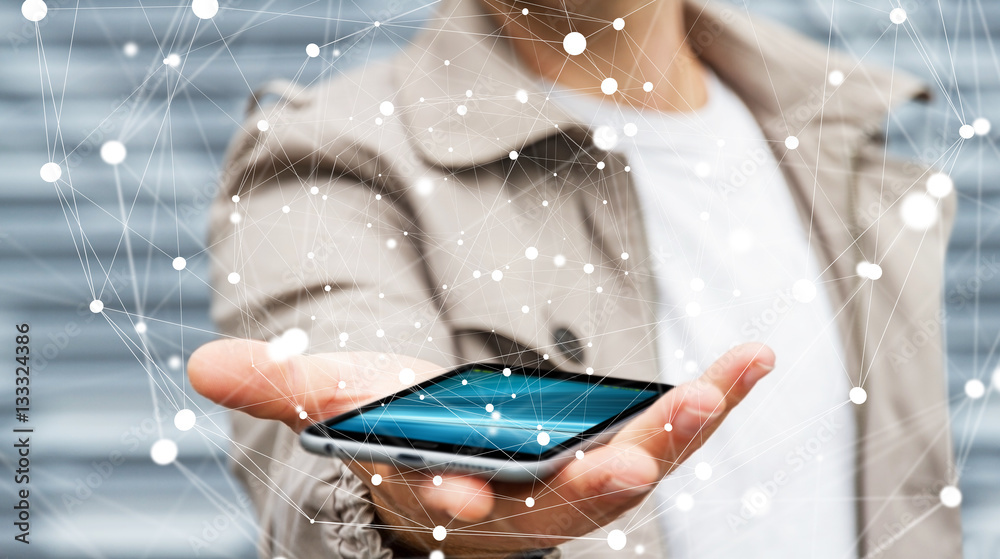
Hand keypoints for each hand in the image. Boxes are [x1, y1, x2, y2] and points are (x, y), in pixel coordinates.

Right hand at [188, 339, 773, 554]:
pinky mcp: (622, 446)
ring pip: (634, 470)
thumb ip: (276, 388)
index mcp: (444, 493)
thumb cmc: (396, 433)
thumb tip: (197, 366)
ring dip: (679, 433)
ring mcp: (579, 480)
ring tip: (722, 385)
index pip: (445, 509)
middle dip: (594, 482)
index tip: (460, 498)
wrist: (460, 462)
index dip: (450, 500)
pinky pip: (675, 428)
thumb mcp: (337, 405)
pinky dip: (714, 399)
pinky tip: (756, 356)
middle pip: (560, 503)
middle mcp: (520, 504)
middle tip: (635, 459)